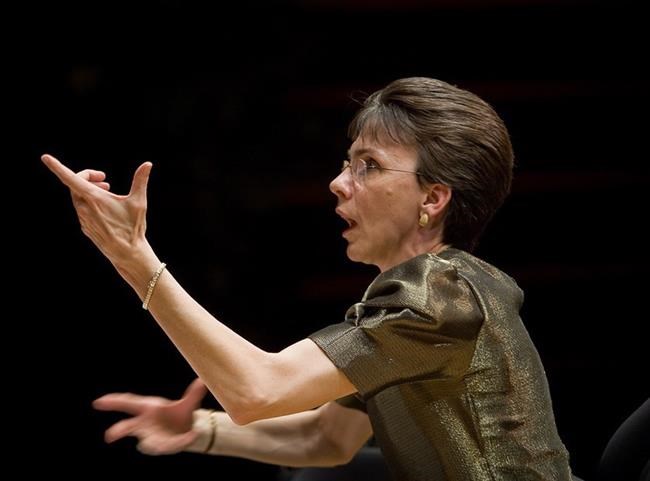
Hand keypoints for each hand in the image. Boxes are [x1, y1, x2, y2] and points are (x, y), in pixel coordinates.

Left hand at [41, 153, 151, 265]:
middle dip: (89, 177)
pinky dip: (90, 202)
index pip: (71, 178)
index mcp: (94, 199)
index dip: (57, 167)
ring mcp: (83, 219)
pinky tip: (105, 207)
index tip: (45, 158)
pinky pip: (82, 209)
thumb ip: (140, 180)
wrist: (127, 253)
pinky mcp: (85, 227)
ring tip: (108, 191)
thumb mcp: (139, 202)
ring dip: (90, 190)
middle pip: (76, 184)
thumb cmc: (133, 227)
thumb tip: (148, 164)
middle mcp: (84, 208)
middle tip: (104, 178)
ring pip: (78, 197)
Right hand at [93, 378, 207, 454]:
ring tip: (154, 445)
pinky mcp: (161, 447)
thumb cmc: (179, 414)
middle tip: (109, 435)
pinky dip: (180, 442)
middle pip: (128, 427)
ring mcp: (150, 437)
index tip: (98, 402)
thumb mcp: (188, 404)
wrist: (187, 430)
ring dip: (152, 443)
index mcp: (148, 408)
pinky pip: (168, 446)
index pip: (128, 403)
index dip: (113, 402)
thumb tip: (202, 381)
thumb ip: (193, 394)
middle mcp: (145, 424)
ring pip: (147, 442)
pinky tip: (191, 436)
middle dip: (119, 431)